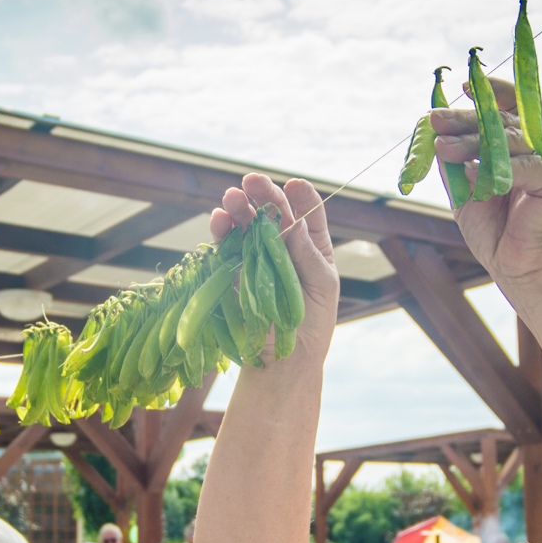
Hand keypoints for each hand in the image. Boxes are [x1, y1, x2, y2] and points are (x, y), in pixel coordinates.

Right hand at [209, 174, 339, 365]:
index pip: (308, 213)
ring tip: (231, 198)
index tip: (293, 185)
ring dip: (238, 209)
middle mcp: (284, 246)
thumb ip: (308, 256)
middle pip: (273, 213)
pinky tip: (219, 220)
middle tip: (251, 181)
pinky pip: (227, 246)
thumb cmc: (311, 326)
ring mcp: (257, 256)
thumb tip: (293, 224)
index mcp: (312, 247)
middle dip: (263, 195)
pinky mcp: (234, 270)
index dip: (302, 196)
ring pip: (247, 224)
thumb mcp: (322, 288)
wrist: (283, 360)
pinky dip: (221, 231)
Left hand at [430, 75, 541, 294]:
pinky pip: (523, 166)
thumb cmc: (498, 234)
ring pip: (509, 141)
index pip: (508, 108)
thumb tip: (434, 135)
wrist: (523, 271)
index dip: (488, 93)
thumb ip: (456, 163)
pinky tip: (470, 173)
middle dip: (465, 119)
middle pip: (501, 121)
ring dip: (472, 143)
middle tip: (435, 120)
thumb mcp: (466, 192)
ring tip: (443, 148)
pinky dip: (495, 169)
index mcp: (524, 146)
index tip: (460, 86)